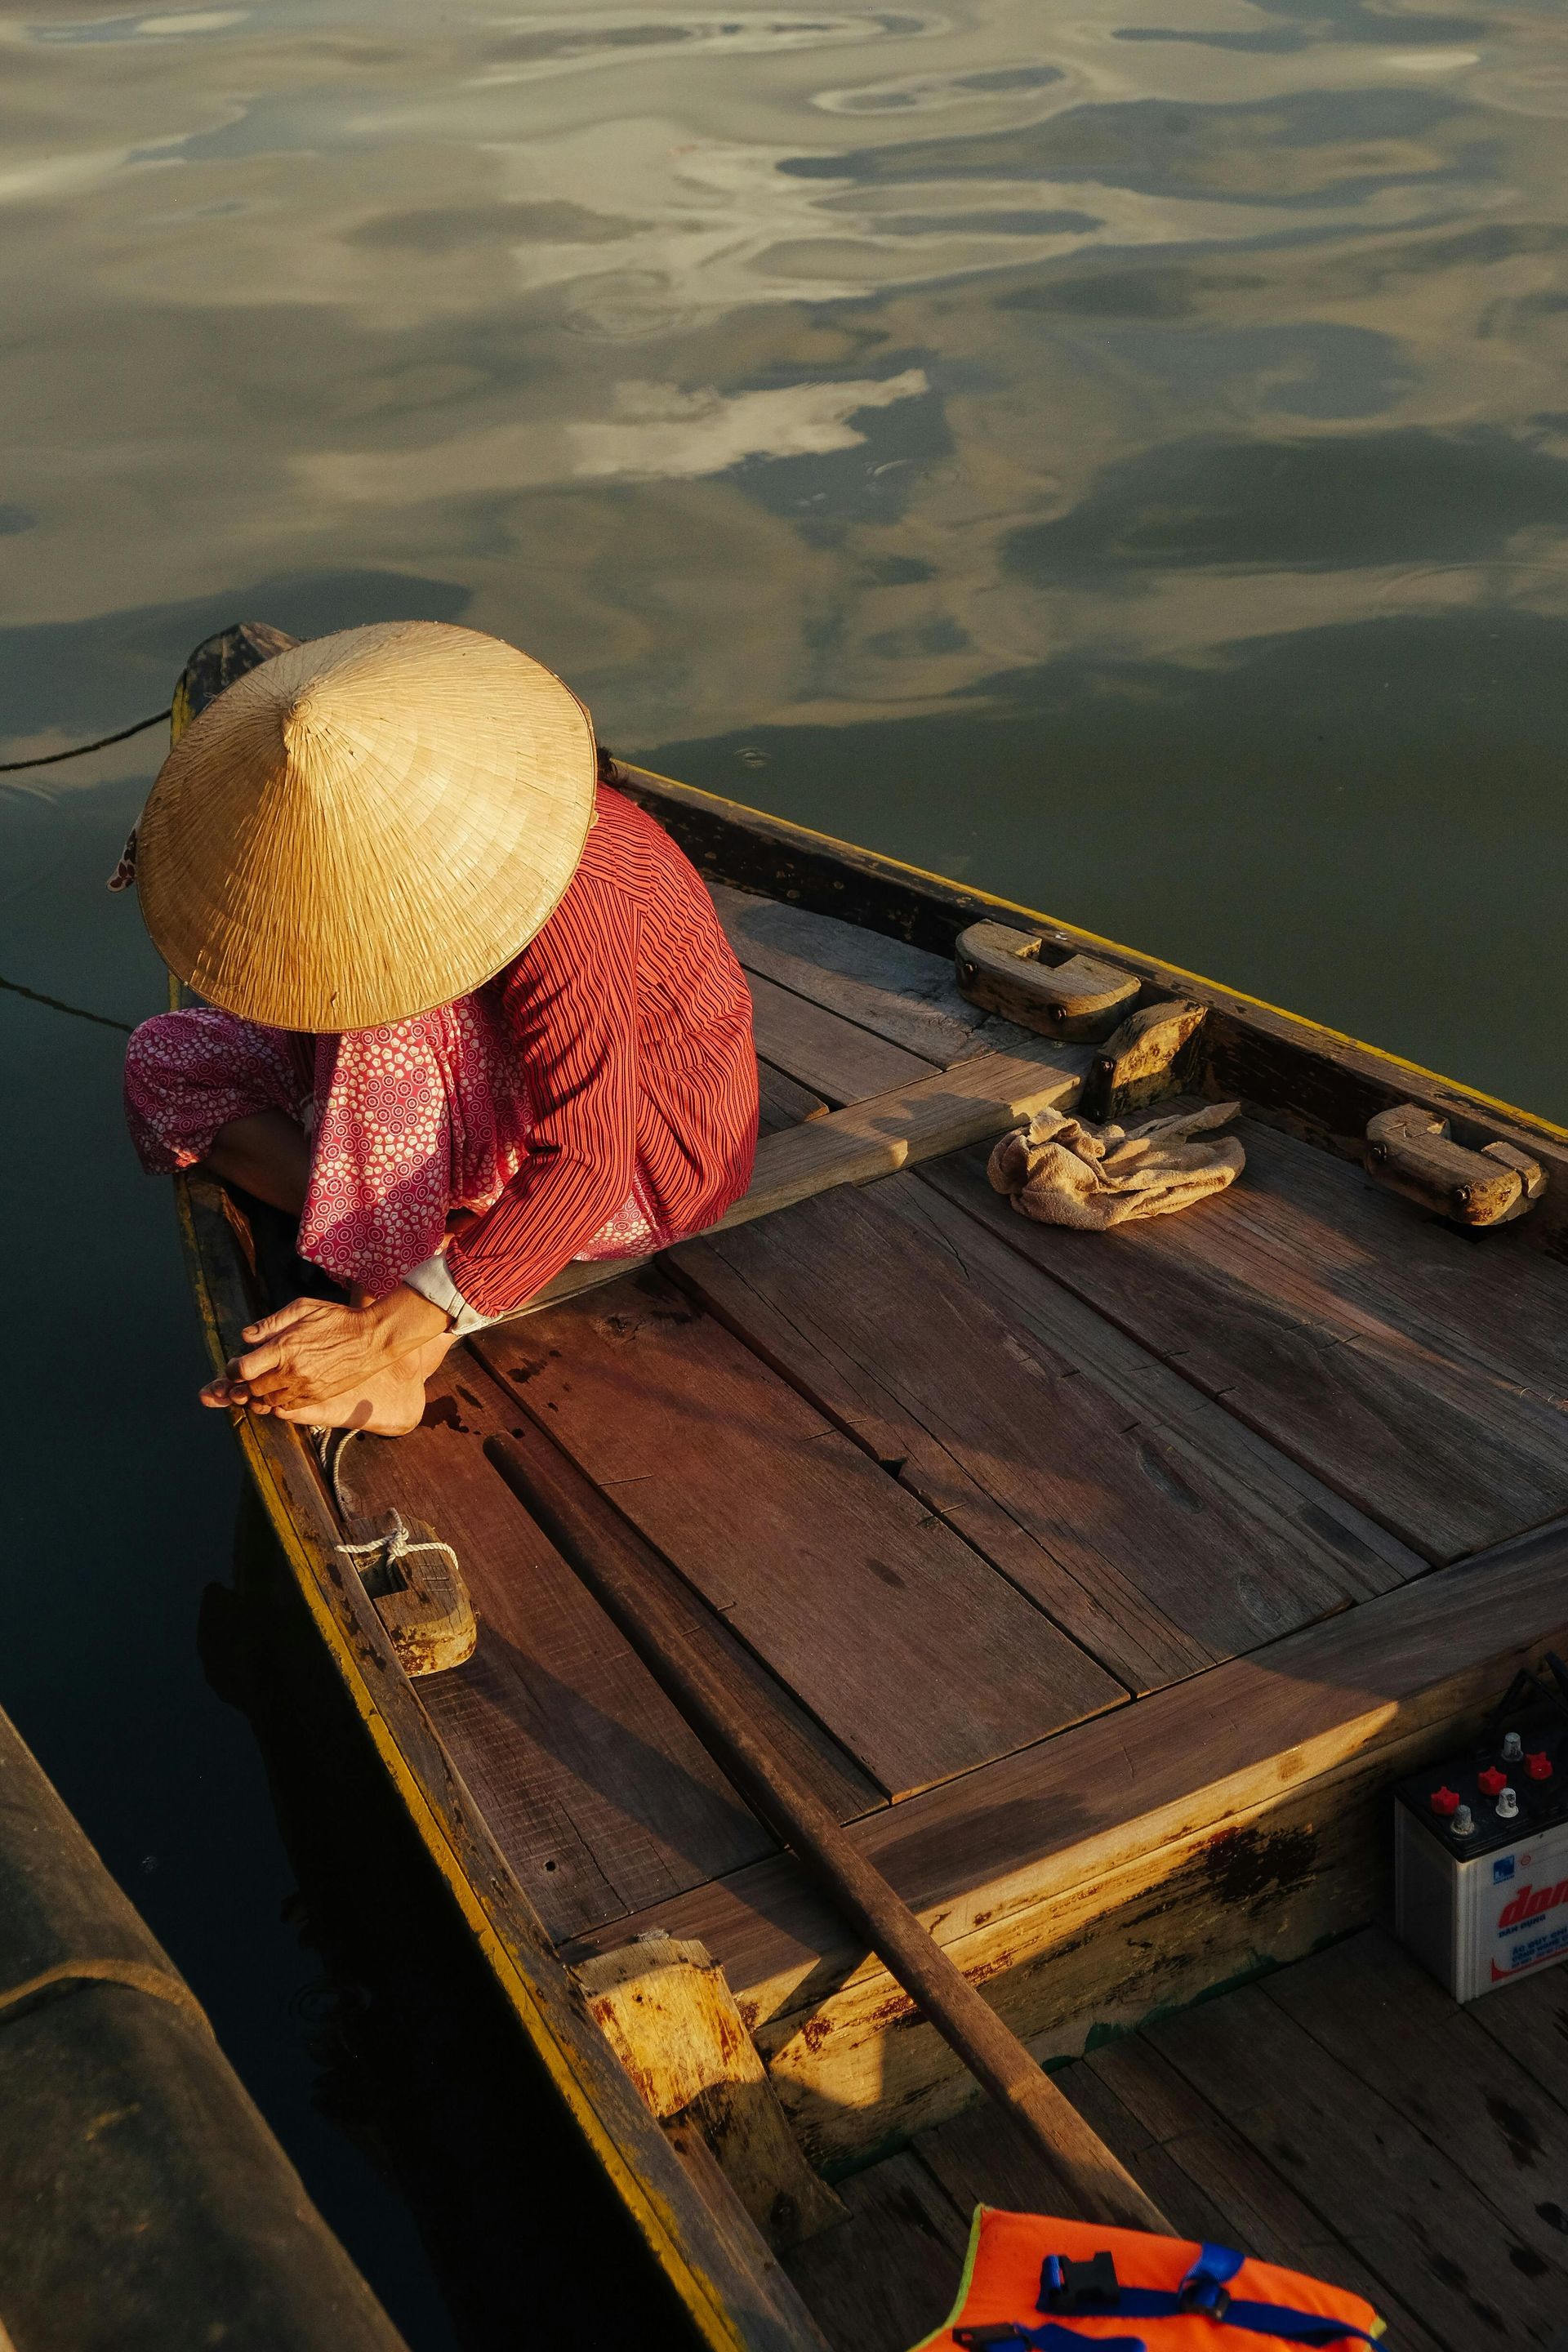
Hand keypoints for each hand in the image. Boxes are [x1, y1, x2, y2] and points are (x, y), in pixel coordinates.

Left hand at [200, 1287, 449, 1417]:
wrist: (373, 1339)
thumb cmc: (338, 1319)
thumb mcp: (303, 1308)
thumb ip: (271, 1322)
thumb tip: (246, 1336)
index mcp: (285, 1347)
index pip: (242, 1369)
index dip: (233, 1368)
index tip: (237, 1364)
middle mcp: (292, 1371)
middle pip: (252, 1388)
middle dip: (245, 1382)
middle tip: (249, 1374)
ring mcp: (305, 1387)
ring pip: (268, 1400)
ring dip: (262, 1393)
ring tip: (267, 1380)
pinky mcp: (317, 1397)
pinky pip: (288, 1408)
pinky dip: (279, 1402)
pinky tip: (283, 1389)